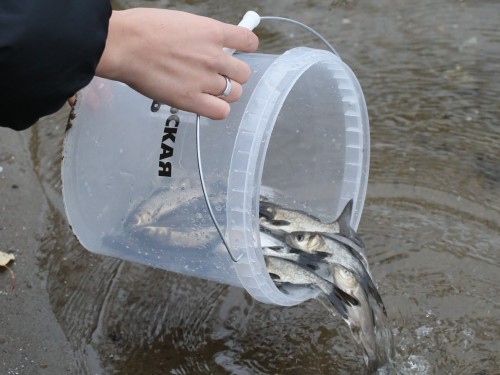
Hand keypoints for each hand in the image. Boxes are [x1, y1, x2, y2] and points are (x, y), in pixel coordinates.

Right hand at [95, 9, 258, 119]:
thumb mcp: (181, 22)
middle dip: (233, 75)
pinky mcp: (191, 99)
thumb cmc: (142, 30)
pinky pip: (221, 112)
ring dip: (226, 94)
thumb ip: (200, 36)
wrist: (124, 44)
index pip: (248, 41)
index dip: (246, 49)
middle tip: (218, 76)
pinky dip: (217, 110)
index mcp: (212, 32)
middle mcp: (213, 57)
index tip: (239, 52)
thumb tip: (206, 45)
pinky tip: (206, 105)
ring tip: (209, 92)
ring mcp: (204, 80)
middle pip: (244, 74)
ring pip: (235, 94)